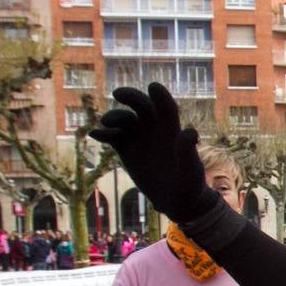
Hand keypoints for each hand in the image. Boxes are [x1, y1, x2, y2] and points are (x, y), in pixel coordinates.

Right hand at [88, 83, 217, 222]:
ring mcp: (138, 136)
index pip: (166, 107)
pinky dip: (103, 134)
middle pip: (141, 106)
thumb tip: (190, 132)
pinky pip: (111, 136)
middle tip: (119, 94)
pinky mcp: (125, 147)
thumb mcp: (190, 170)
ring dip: (114, 117)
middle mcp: (153, 128)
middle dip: (131, 97)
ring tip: (107, 123)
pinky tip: (95, 135)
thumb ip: (188, 151)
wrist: (176, 198)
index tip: (153, 87)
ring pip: (124, 119)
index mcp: (172, 129)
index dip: (160, 96)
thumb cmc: (189, 183)